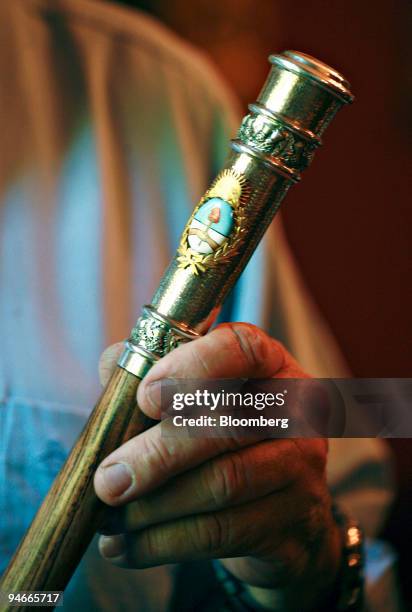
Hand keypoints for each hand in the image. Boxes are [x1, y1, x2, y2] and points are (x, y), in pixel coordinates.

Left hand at [94, 323, 341, 610]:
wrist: (283, 512)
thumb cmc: (225, 439)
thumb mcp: (200, 398)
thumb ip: (154, 375)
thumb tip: (111, 366)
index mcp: (269, 366)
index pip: (242, 350)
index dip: (191, 369)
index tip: (144, 398)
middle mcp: (293, 410)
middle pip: (226, 426)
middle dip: (157, 455)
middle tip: (108, 480)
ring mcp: (301, 466)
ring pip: (224, 484)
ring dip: (155, 506)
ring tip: (110, 518)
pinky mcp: (293, 519)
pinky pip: (223, 533)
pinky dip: (164, 542)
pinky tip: (127, 547)